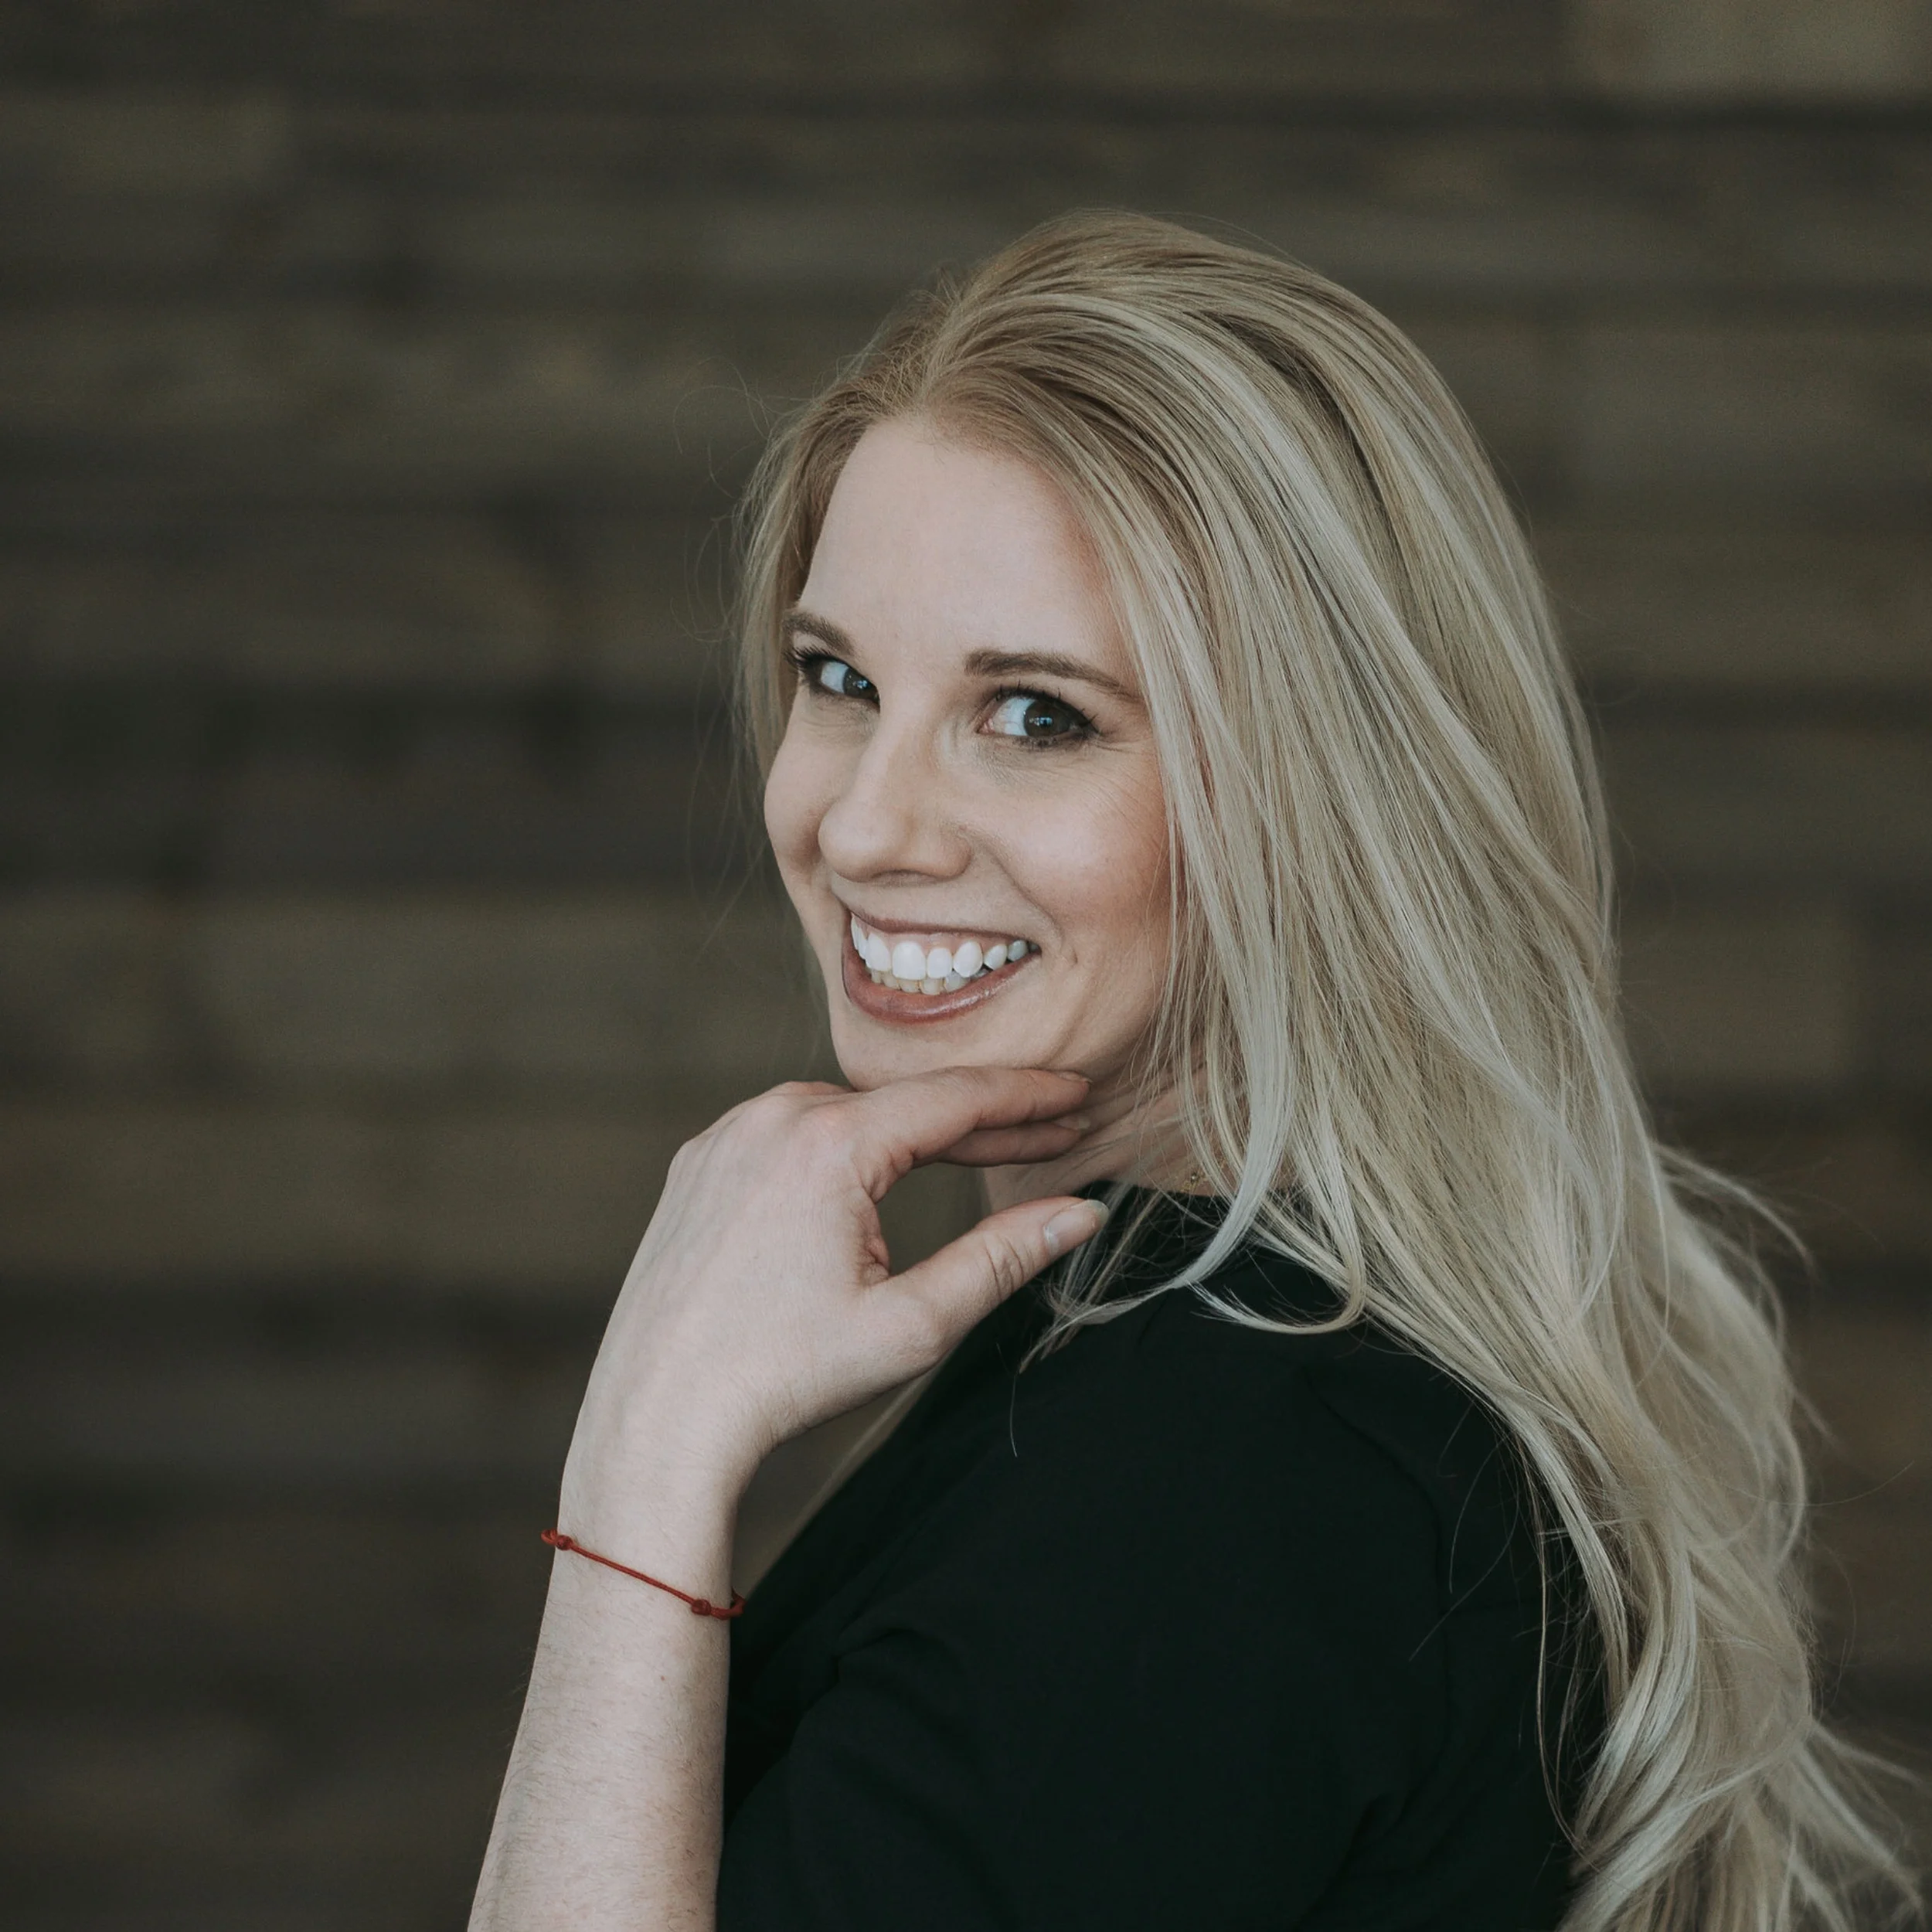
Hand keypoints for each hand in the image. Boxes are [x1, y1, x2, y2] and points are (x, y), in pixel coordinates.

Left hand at [560, 1066, 1107, 1540]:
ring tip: (983, 1149)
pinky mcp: (699, 1161)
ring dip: (915, 1130)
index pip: (955, 1098)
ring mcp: (727, 1135)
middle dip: (984, 1118)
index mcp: (828, 1143)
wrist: (659, 1415)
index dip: (1027, 1094)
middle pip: (904, 1101)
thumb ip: (1004, 1258)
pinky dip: (848, 1144)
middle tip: (1057, 1126)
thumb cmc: (785, 1377)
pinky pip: (792, 1132)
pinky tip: (883, 1171)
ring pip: (849, 1111)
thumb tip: (1081, 1214)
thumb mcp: (912, 1325)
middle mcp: (771, 1118)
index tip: (1078, 1090)